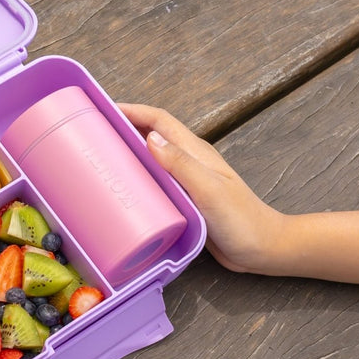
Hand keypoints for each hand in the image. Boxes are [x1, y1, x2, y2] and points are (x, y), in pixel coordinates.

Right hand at [118, 103, 284, 274]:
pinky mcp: (186, 200)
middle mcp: (190, 162)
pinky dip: (140, 177)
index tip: (105, 109)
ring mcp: (188, 181)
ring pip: (154, 157)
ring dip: (131, 151)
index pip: (160, 121)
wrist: (262, 249)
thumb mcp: (208, 190)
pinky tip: (127, 190)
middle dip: (126, 127)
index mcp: (196, 152)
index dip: (133, 111)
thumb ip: (181, 163)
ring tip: (103, 158)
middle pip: (154, 134)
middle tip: (96, 132)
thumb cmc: (241, 220)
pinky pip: (157, 180)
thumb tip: (150, 137)